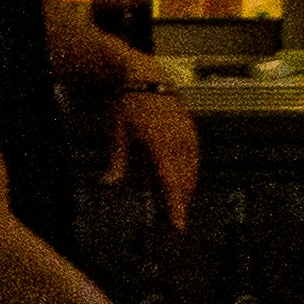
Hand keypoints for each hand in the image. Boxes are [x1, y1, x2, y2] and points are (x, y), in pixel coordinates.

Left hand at [102, 77, 200, 228]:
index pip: (170, 183)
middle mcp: (179, 143)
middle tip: (174, 221)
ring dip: (186, 190)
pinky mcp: (192, 132)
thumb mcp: (117, 131)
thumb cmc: (127, 104)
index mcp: (160, 145)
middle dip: (181, 202)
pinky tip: (183, 183)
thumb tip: (109, 184)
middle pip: (184, 182)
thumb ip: (117, 160)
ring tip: (179, 206)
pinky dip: (189, 174)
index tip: (178, 225)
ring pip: (192, 172)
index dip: (175, 206)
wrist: (146, 78)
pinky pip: (194, 160)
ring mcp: (189, 137)